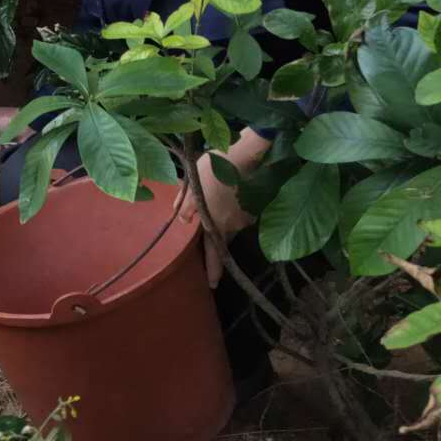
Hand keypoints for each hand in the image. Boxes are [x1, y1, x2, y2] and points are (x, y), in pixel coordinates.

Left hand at [179, 153, 254, 287]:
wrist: (245, 155)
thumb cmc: (213, 170)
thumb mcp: (191, 185)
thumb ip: (184, 205)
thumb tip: (181, 221)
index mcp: (215, 223)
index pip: (214, 254)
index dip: (213, 270)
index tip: (213, 285)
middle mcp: (234, 225)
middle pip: (223, 235)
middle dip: (217, 230)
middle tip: (212, 213)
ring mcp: (248, 216)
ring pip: (233, 220)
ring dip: (225, 211)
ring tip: (220, 192)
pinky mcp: (259, 205)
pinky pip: (243, 210)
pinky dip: (236, 203)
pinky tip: (232, 188)